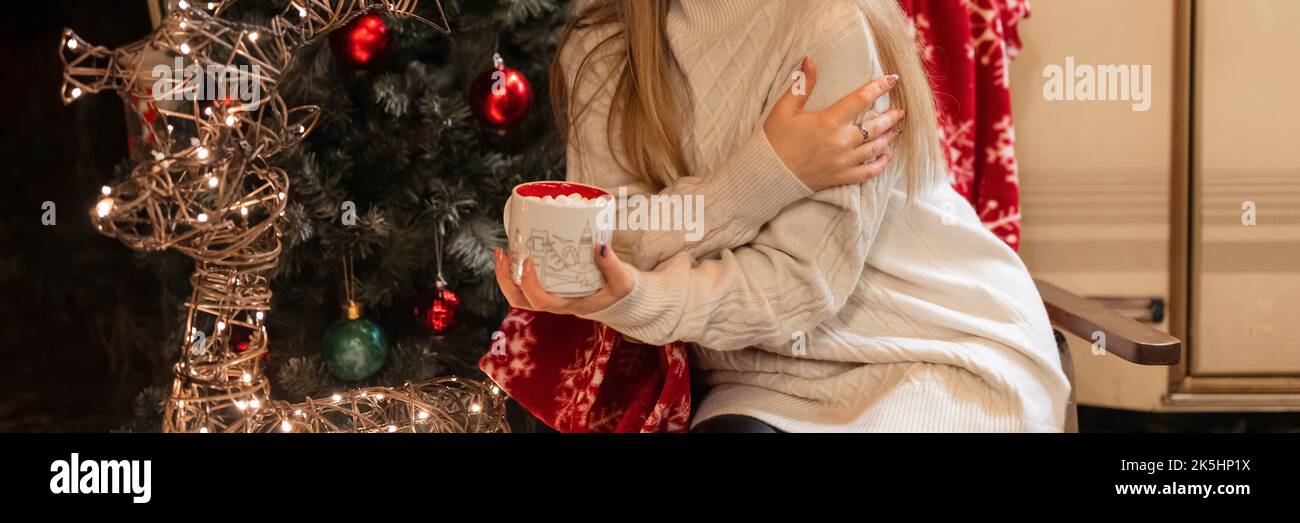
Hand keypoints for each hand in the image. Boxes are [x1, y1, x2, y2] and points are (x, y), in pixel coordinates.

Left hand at [493, 244, 635, 316]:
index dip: (530, 284)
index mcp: (569, 305)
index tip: (529, 261)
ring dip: (505, 275)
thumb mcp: (622, 280)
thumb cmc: (618, 291)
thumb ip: (612, 265)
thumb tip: (599, 246)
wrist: (618, 298)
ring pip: (518, 294)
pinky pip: (524, 284)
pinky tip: (515, 251)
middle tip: (503, 253)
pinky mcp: (548, 286)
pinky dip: (514, 270)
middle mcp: (554, 303)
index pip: (542, 302)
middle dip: (505, 280)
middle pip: (521, 301)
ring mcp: (549, 296)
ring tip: (503, 252)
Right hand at [763, 57, 905, 191]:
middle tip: (900, 110)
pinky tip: (886, 157)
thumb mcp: (785, 108)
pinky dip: (880, 165)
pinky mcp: (840, 178)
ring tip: (896, 130)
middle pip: (875, 126)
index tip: (892, 80)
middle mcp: (841, 141)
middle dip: (891, 117)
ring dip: (889, 138)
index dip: (879, 87)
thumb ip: (802, 84)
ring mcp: (843, 162)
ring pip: (875, 148)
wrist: (766, 173)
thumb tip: (810, 60)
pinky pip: (868, 173)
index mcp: (829, 121)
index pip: (861, 99)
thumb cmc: (774, 139)